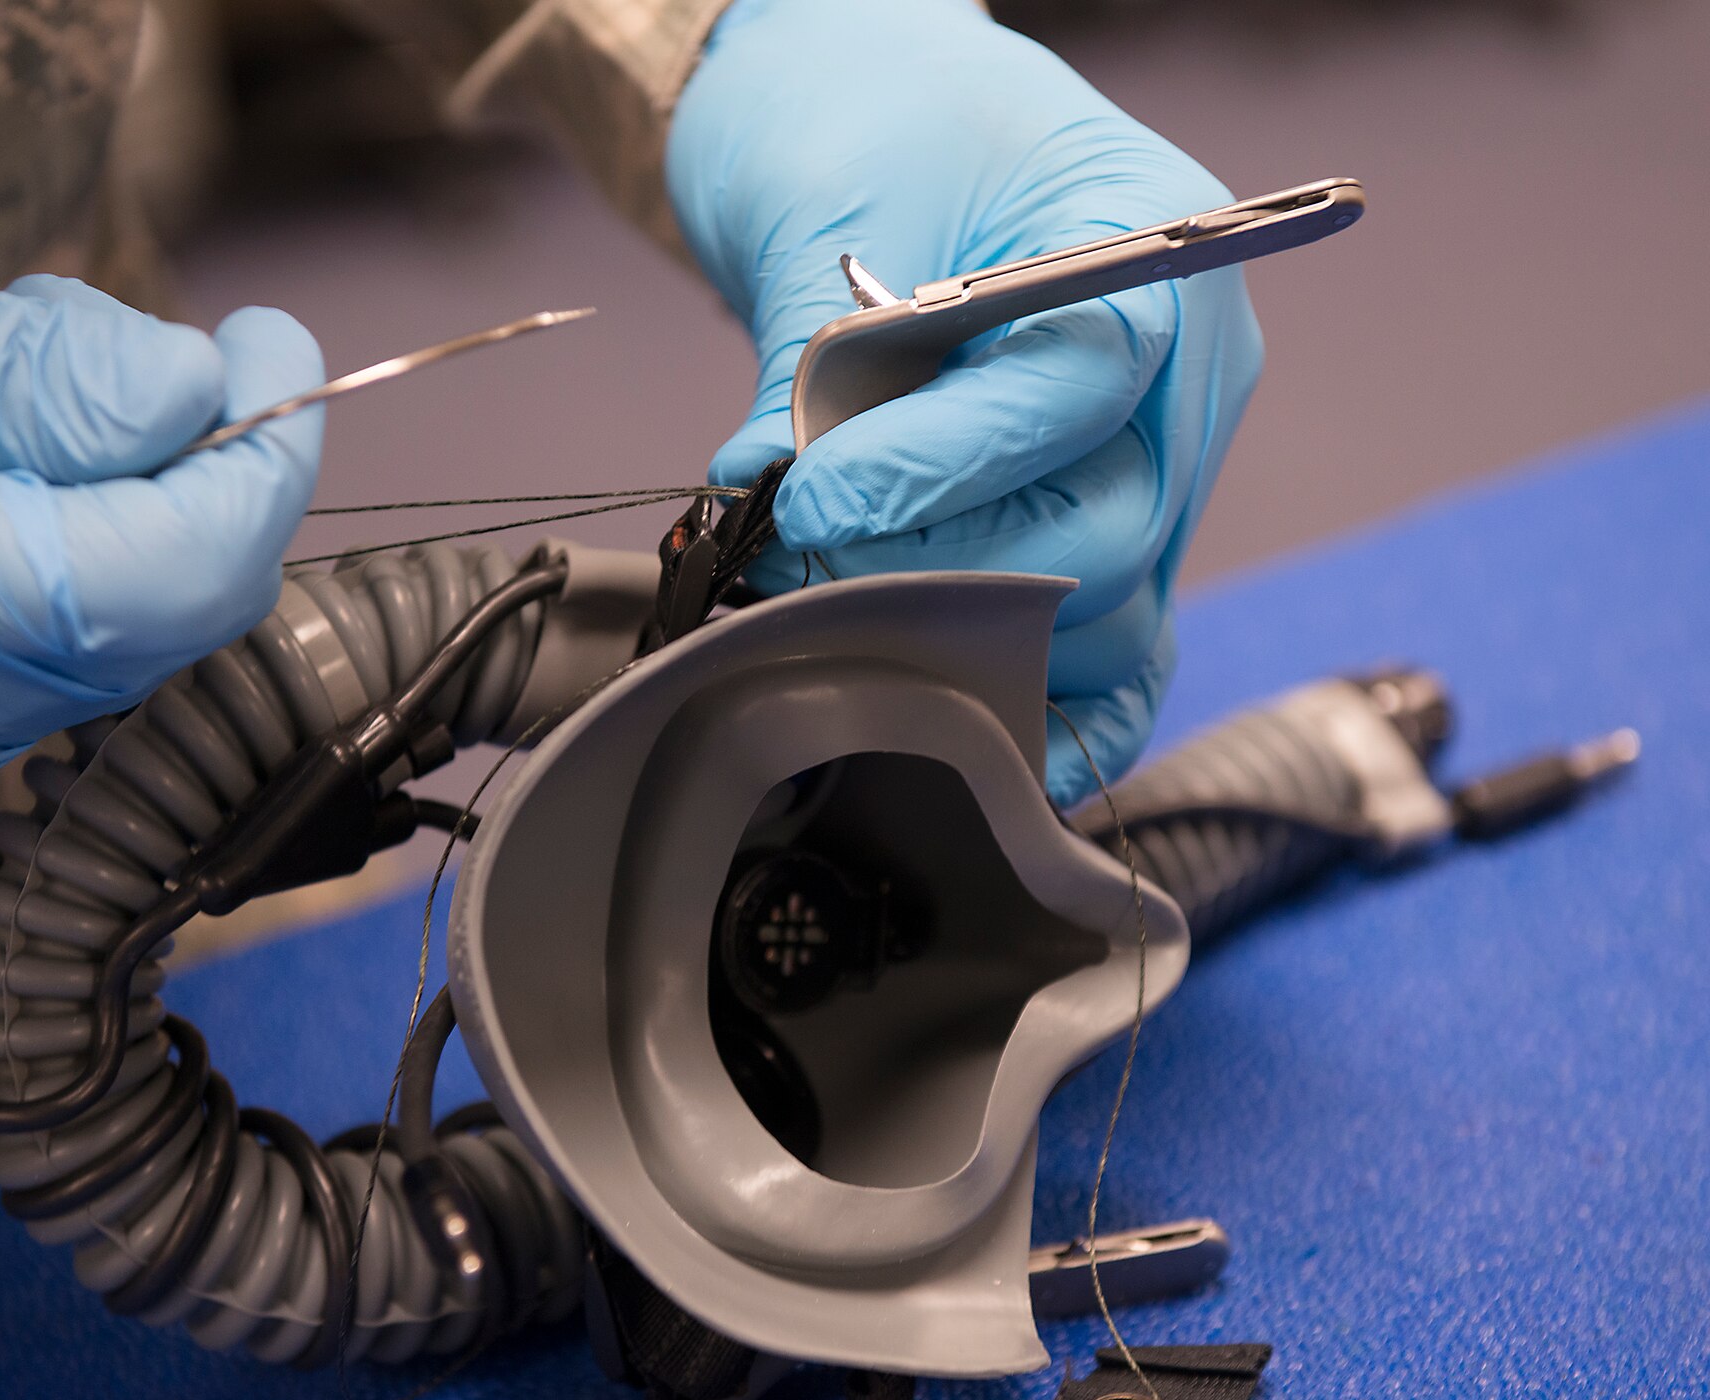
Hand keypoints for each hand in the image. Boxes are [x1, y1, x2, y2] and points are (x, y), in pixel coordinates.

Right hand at [0, 181, 323, 835]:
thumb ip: (26, 376)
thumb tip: (198, 401)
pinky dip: (50, 549)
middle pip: (146, 619)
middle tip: (185, 357)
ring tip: (20, 376)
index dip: (257, 468)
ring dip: (119, 504)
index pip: (169, 578)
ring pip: (94, 638)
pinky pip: (18, 654)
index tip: (280, 358)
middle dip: (192, 478)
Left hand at [667, 0, 1263, 804]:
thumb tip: (764, 499)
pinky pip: (1126, 655)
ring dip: (969, 636)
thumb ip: (816, 368)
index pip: (1077, 393)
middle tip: (804, 559)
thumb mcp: (837, 211)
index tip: (811, 500)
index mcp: (1152, 247)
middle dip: (941, 567)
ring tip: (835, 601)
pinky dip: (1057, 710)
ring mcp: (1164, 464)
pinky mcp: (1119, 537)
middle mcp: (1187, 373)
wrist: (880, 115)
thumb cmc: (872, 126)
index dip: (938, 471)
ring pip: (1115, 616)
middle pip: (1110, 530)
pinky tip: (980, 731)